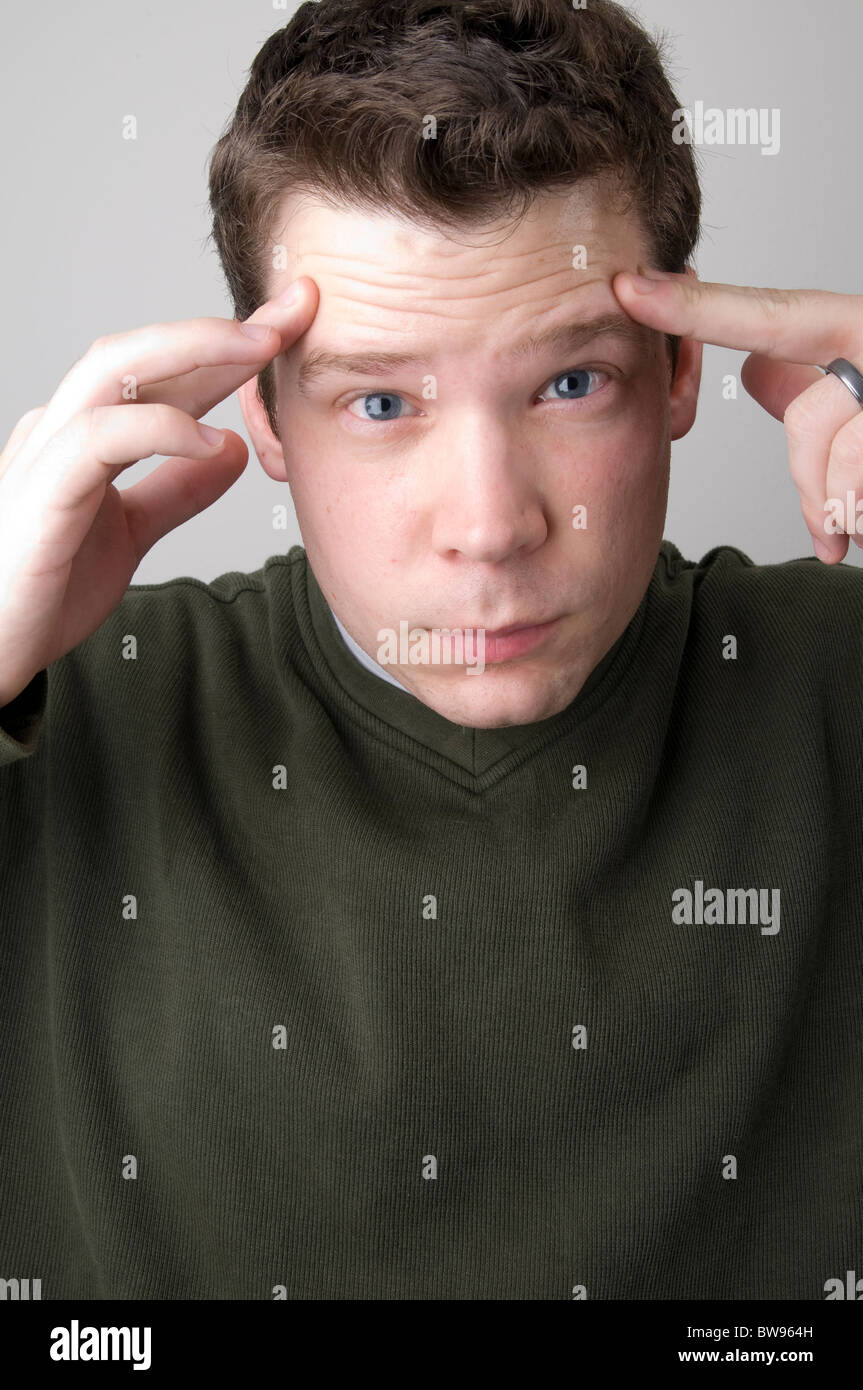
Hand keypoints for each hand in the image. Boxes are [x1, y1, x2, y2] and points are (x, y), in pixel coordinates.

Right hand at [0, 278, 318, 706]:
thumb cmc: (42, 589)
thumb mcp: (129, 533)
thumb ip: (175, 492)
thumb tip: (233, 452)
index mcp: (85, 433)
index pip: (162, 373)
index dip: (226, 348)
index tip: (290, 326)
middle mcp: (62, 427)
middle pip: (143, 351)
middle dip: (220, 329)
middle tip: (292, 313)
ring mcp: (46, 452)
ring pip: (115, 369)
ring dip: (195, 352)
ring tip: (261, 349)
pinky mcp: (42, 491)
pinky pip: (102, 437)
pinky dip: (161, 429)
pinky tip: (212, 439)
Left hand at [612, 268, 862, 563]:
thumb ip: (814, 386)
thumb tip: (756, 368)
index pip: (776, 316)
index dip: (700, 308)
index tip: (628, 288)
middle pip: (813, 419)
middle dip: (817, 481)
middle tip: (841, 516)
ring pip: (844, 467)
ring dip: (851, 508)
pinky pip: (862, 494)